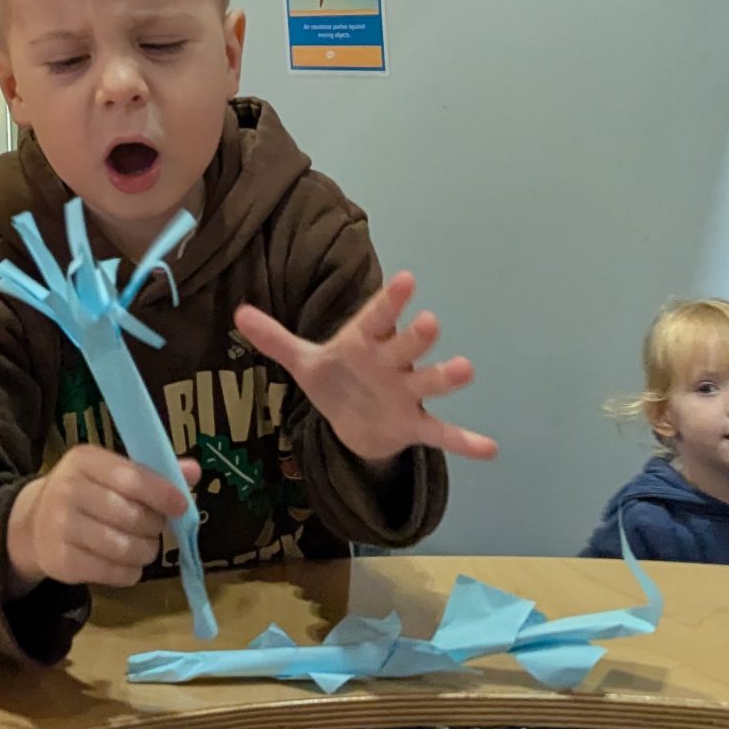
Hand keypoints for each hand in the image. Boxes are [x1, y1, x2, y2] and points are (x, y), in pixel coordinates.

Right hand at [5, 445, 201, 593]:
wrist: (33, 525)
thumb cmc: (84, 494)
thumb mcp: (111, 474)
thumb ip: (152, 473)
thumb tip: (194, 470)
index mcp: (84, 460)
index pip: (132, 478)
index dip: (162, 493)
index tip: (181, 506)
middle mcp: (69, 490)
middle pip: (132, 516)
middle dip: (154, 526)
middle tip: (153, 527)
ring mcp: (61, 527)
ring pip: (126, 548)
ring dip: (145, 551)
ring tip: (141, 546)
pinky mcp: (62, 561)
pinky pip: (114, 573)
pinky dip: (130, 572)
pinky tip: (125, 563)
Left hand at [235, 272, 497, 465]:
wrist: (355, 423)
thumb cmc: (337, 379)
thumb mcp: (304, 362)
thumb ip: (275, 339)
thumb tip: (238, 312)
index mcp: (365, 341)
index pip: (377, 317)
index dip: (390, 300)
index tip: (406, 279)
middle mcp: (391, 363)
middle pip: (406, 347)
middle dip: (417, 337)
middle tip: (429, 322)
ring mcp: (407, 393)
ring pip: (429, 382)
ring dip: (446, 377)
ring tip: (466, 369)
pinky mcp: (414, 425)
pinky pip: (441, 433)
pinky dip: (464, 442)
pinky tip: (489, 449)